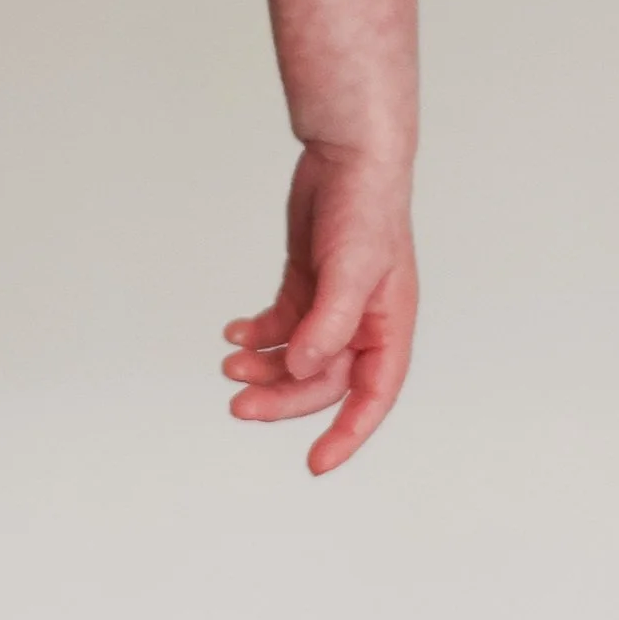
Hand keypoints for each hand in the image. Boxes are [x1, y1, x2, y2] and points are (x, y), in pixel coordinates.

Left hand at [221, 141, 419, 474]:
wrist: (347, 156)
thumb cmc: (367, 207)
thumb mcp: (353, 270)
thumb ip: (330, 324)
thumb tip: (302, 370)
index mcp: (388, 327)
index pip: (372, 396)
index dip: (348, 434)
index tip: (316, 464)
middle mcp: (362, 324)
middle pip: (322, 382)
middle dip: (282, 397)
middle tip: (239, 403)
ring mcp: (331, 305)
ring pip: (296, 358)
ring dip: (263, 367)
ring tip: (230, 360)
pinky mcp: (306, 285)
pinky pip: (280, 326)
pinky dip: (256, 335)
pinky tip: (234, 332)